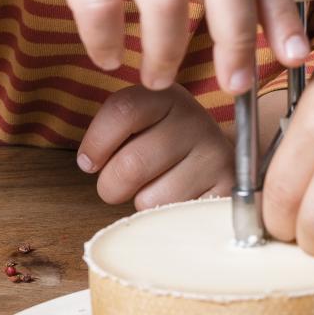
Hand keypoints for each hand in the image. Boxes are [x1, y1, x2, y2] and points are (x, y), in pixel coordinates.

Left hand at [77, 84, 234, 209]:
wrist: (216, 160)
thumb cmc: (163, 145)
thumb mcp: (140, 124)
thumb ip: (114, 129)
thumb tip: (88, 162)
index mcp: (166, 96)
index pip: (123, 110)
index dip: (97, 143)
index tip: (88, 162)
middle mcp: (194, 120)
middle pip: (132, 164)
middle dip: (111, 185)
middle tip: (116, 186)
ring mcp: (214, 156)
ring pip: (150, 198)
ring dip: (141, 203)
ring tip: (155, 189)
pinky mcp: (225, 191)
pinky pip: (174, 218)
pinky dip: (164, 218)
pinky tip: (176, 200)